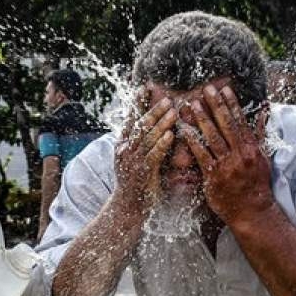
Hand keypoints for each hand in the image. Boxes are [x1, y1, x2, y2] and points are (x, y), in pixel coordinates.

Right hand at [114, 89, 175, 213]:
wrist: (128, 208)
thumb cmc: (136, 183)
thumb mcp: (135, 159)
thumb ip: (143, 143)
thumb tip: (156, 126)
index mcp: (123, 145)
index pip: (131, 119)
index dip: (137, 103)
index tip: (145, 88)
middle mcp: (125, 151)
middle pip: (140, 126)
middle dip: (154, 111)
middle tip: (167, 99)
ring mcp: (133, 162)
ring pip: (147, 138)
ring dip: (160, 123)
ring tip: (173, 111)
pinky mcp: (142, 173)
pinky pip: (153, 155)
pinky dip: (161, 144)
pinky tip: (170, 135)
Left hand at [181, 83, 271, 223]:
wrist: (253, 211)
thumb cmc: (257, 184)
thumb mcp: (264, 158)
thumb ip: (261, 134)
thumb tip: (264, 112)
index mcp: (252, 148)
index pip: (240, 121)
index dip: (231, 104)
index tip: (224, 89)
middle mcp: (240, 155)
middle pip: (226, 125)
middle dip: (215, 105)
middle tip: (206, 89)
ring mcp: (227, 165)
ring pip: (212, 138)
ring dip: (202, 119)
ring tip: (192, 105)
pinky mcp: (213, 176)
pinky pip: (201, 155)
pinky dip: (192, 141)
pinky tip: (184, 130)